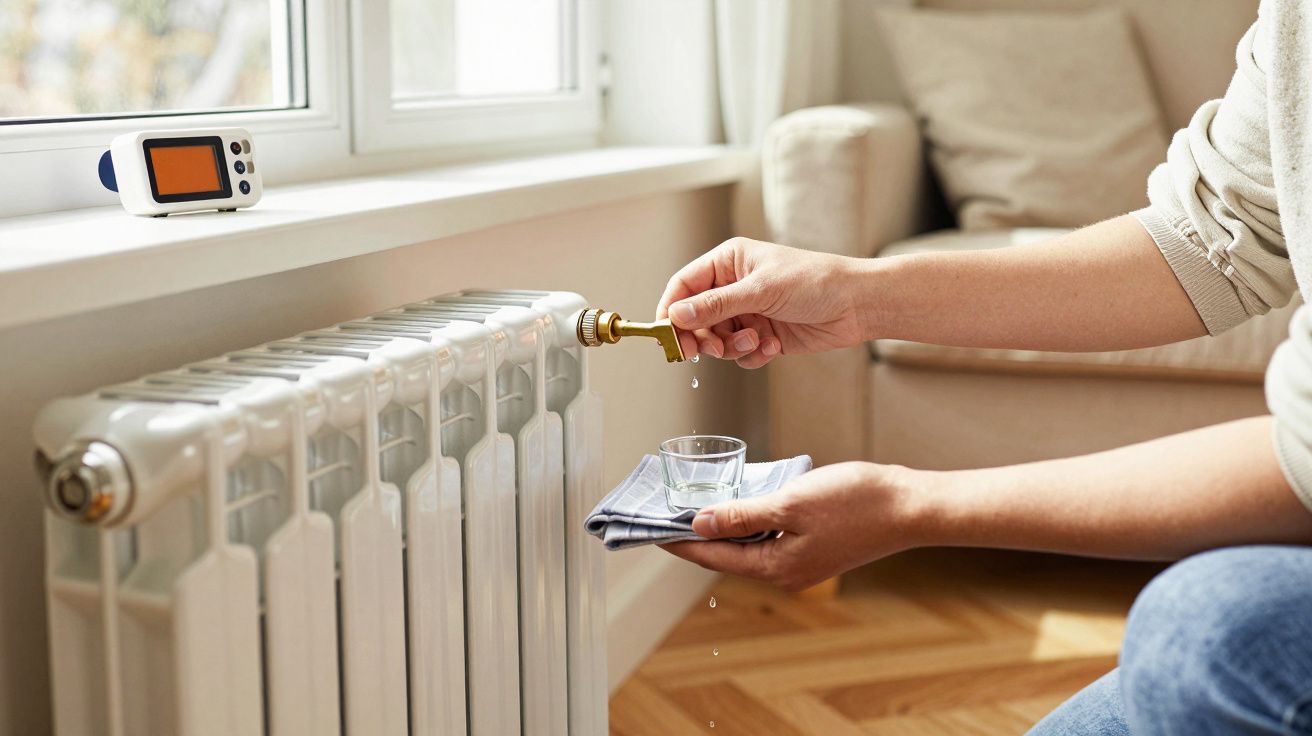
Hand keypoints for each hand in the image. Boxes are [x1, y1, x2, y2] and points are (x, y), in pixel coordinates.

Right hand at [656, 237, 872, 367]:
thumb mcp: (761, 290)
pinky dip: (754, 355)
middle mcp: (734, 287)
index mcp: (729, 263)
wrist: (857, 305)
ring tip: (757, 341)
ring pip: (717, 340)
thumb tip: (677, 316)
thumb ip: (716, 305)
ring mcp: (748, 312)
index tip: (666, 335)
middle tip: (711, 350)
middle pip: (695, 319)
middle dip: (703, 337)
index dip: (671, 311)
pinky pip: (740, 354)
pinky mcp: (762, 336)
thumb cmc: (816, 281)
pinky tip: (774, 346)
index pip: (684, 286)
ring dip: (733, 347)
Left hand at [659, 462, 924, 590]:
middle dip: (696, 534)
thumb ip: (742, 514)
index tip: (650, 528)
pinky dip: (751, 521)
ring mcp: (802, 561)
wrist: (910, 506)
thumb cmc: (855, 502)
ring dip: (724, 526)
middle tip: (665, 513)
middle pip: (727, 553)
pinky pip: (771, 536)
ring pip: (749, 544)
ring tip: (695, 505)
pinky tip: (742, 501)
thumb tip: (699, 523)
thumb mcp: (789, 503)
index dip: (679, 540)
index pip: (712, 554)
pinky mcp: (816, 547)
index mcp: (775, 567)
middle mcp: (785, 572)